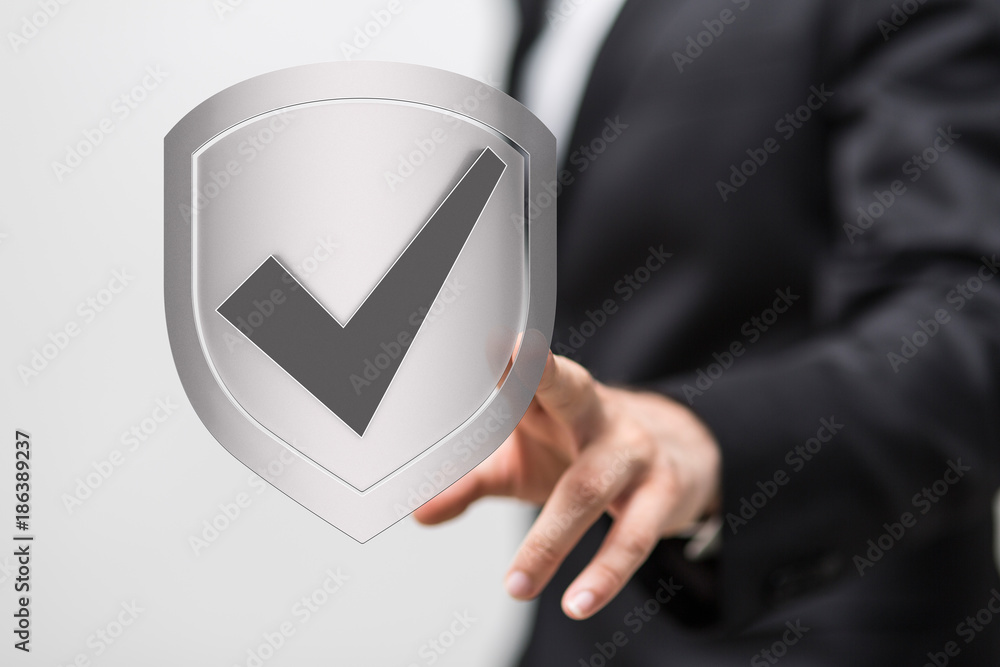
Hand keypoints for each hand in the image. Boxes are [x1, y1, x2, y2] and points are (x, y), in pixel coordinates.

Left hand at [413, 352, 720, 619]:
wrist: (674, 452)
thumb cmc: (580, 449)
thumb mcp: (522, 460)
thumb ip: (471, 481)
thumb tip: (419, 511)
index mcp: (554, 395)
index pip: (526, 368)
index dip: (506, 355)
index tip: (485, 339)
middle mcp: (594, 412)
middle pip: (567, 391)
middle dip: (539, 378)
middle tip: (507, 361)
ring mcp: (631, 450)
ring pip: (590, 488)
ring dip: (550, 540)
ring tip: (517, 585)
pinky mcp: (661, 492)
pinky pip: (633, 536)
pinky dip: (604, 574)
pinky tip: (578, 602)